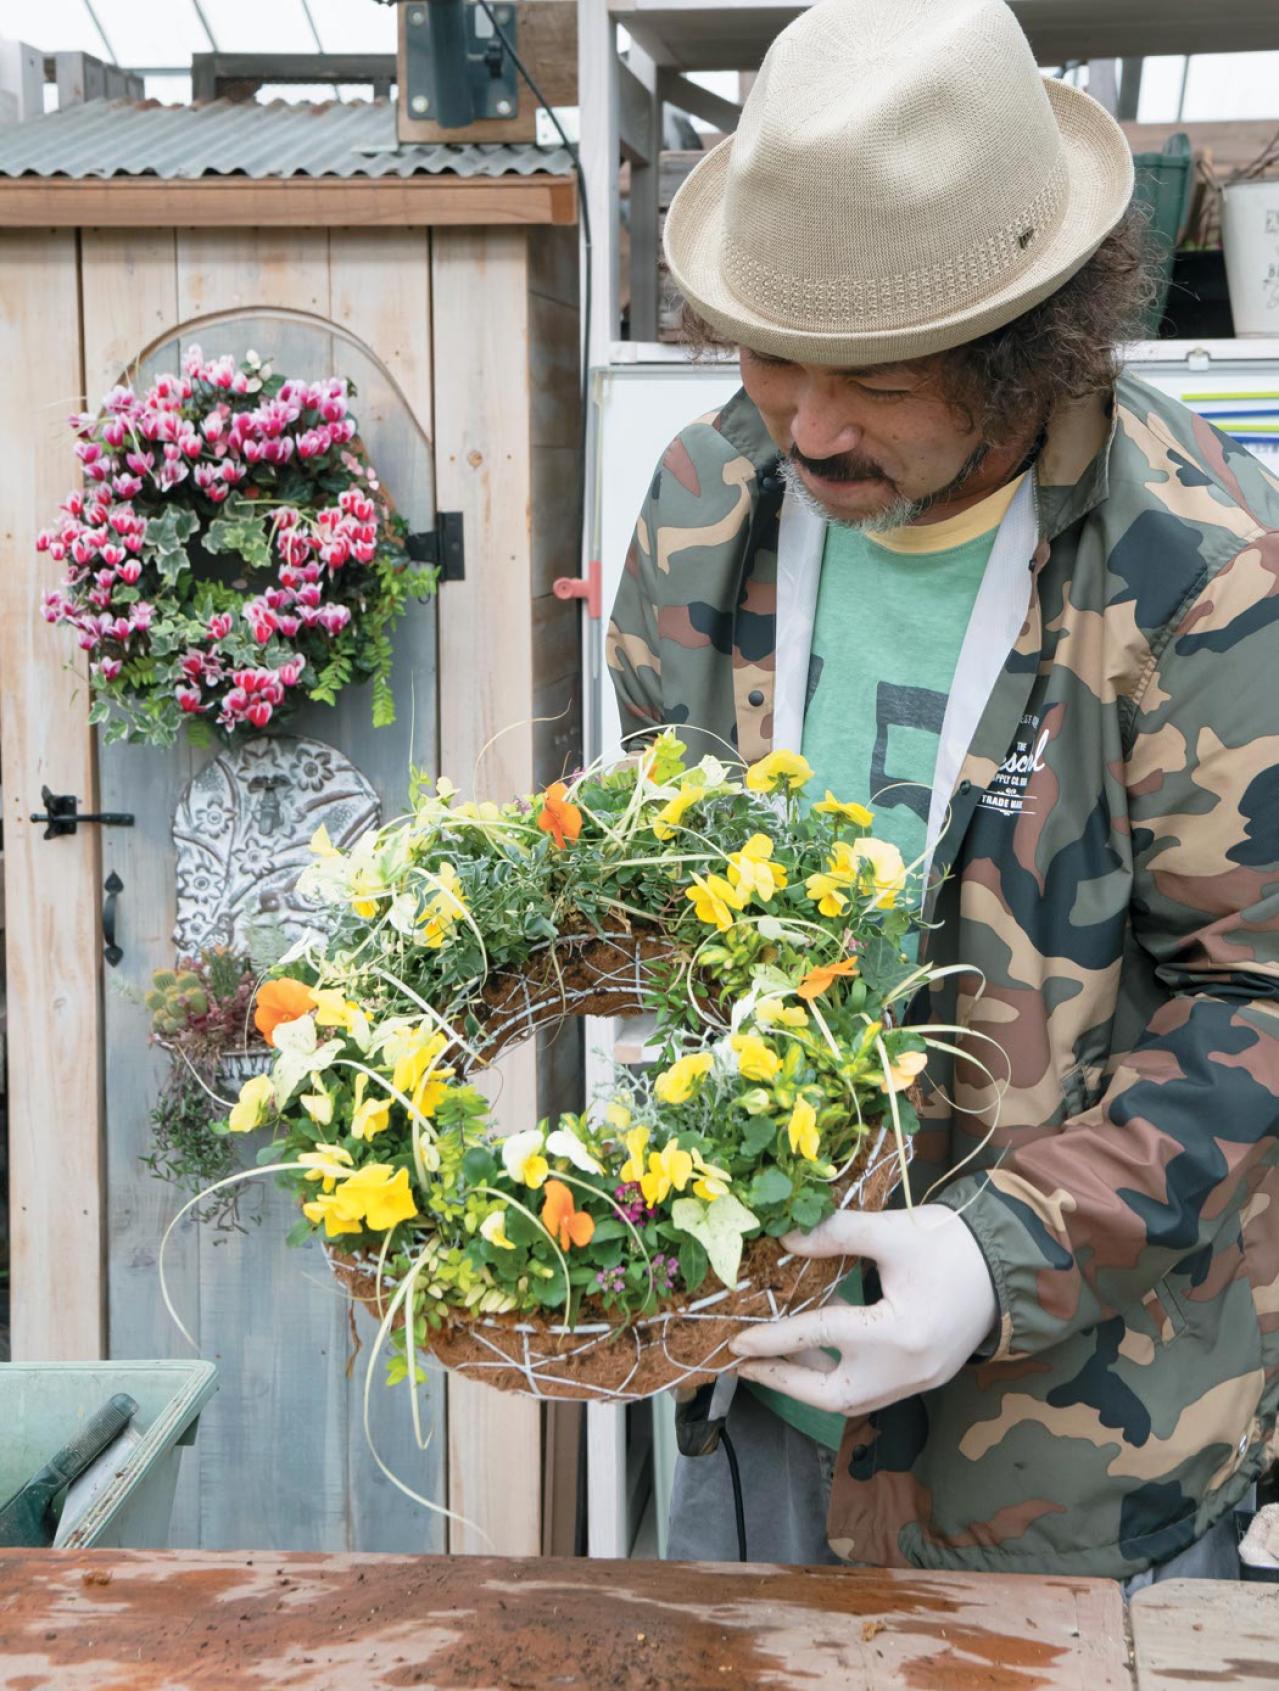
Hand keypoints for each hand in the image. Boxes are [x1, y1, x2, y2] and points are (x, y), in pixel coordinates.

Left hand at [728, 1205, 997, 1417]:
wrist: (1012, 1264)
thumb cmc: (953, 1244)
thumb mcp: (893, 1231)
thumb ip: (837, 1234)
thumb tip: (786, 1241)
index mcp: (898, 1332)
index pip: (821, 1336)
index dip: (774, 1337)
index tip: (736, 1341)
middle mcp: (907, 1369)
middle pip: (831, 1395)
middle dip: (784, 1382)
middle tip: (745, 1365)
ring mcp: (919, 1380)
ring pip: (850, 1399)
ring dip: (809, 1381)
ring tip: (772, 1358)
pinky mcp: (926, 1378)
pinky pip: (870, 1391)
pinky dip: (837, 1376)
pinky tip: (817, 1352)